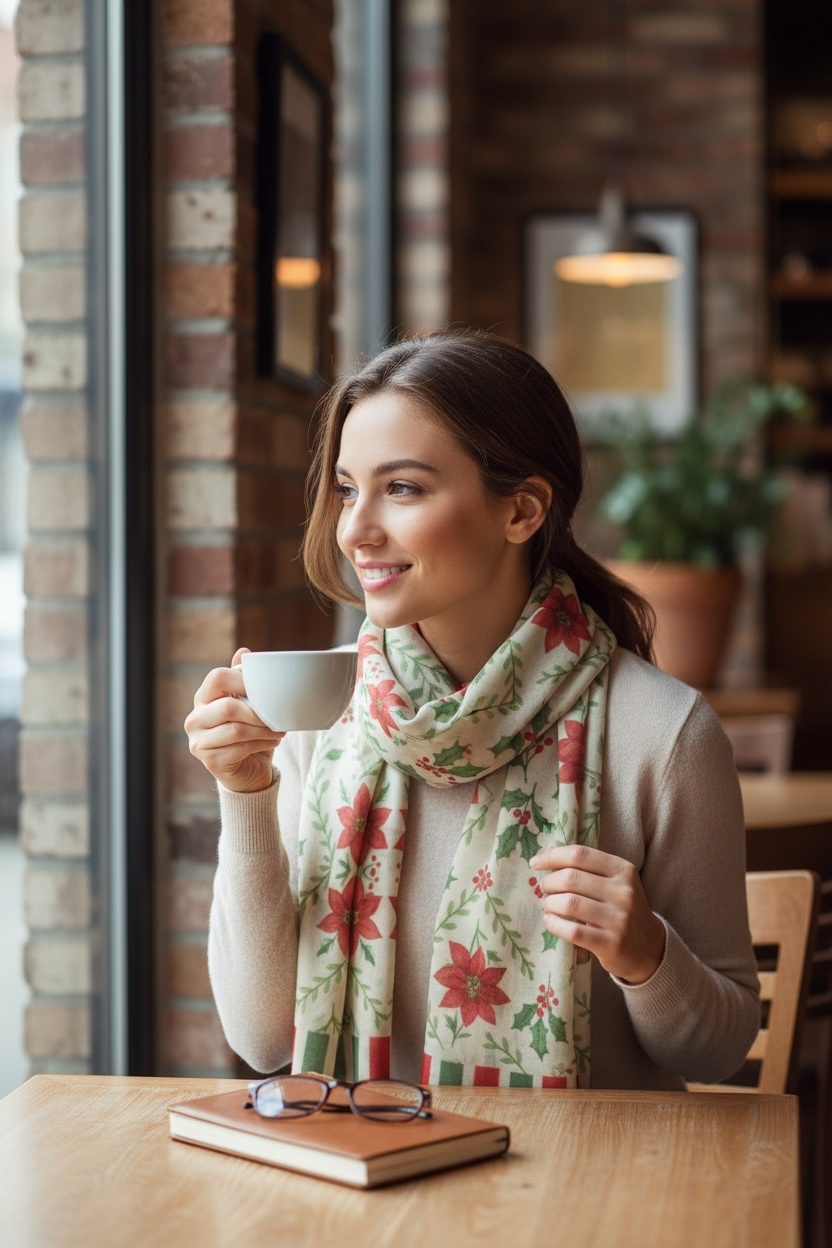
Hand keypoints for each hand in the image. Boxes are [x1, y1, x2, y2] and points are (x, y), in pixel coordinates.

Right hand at [185, 647, 283, 792]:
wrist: (248, 770)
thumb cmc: (248, 731)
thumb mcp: (247, 704)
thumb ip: (243, 680)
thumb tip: (244, 652)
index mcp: (203, 698)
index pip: (217, 678)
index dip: (243, 680)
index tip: (266, 689)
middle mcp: (195, 719)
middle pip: (228, 707)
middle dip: (258, 713)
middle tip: (277, 717)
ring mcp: (198, 742)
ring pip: (236, 730)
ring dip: (263, 730)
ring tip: (278, 731)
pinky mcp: (210, 761)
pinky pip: (240, 749)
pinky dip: (262, 744)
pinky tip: (273, 742)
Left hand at [528, 844, 665, 984]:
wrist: (650, 948)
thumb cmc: (622, 910)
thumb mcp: (612, 882)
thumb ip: (584, 865)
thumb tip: (549, 848)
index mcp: (623, 870)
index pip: (580, 854)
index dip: (553, 857)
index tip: (536, 863)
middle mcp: (624, 891)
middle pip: (571, 878)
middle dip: (549, 882)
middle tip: (544, 889)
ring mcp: (620, 919)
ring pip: (570, 903)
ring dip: (549, 904)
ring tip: (547, 906)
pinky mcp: (612, 944)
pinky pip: (574, 931)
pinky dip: (555, 925)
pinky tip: (550, 922)